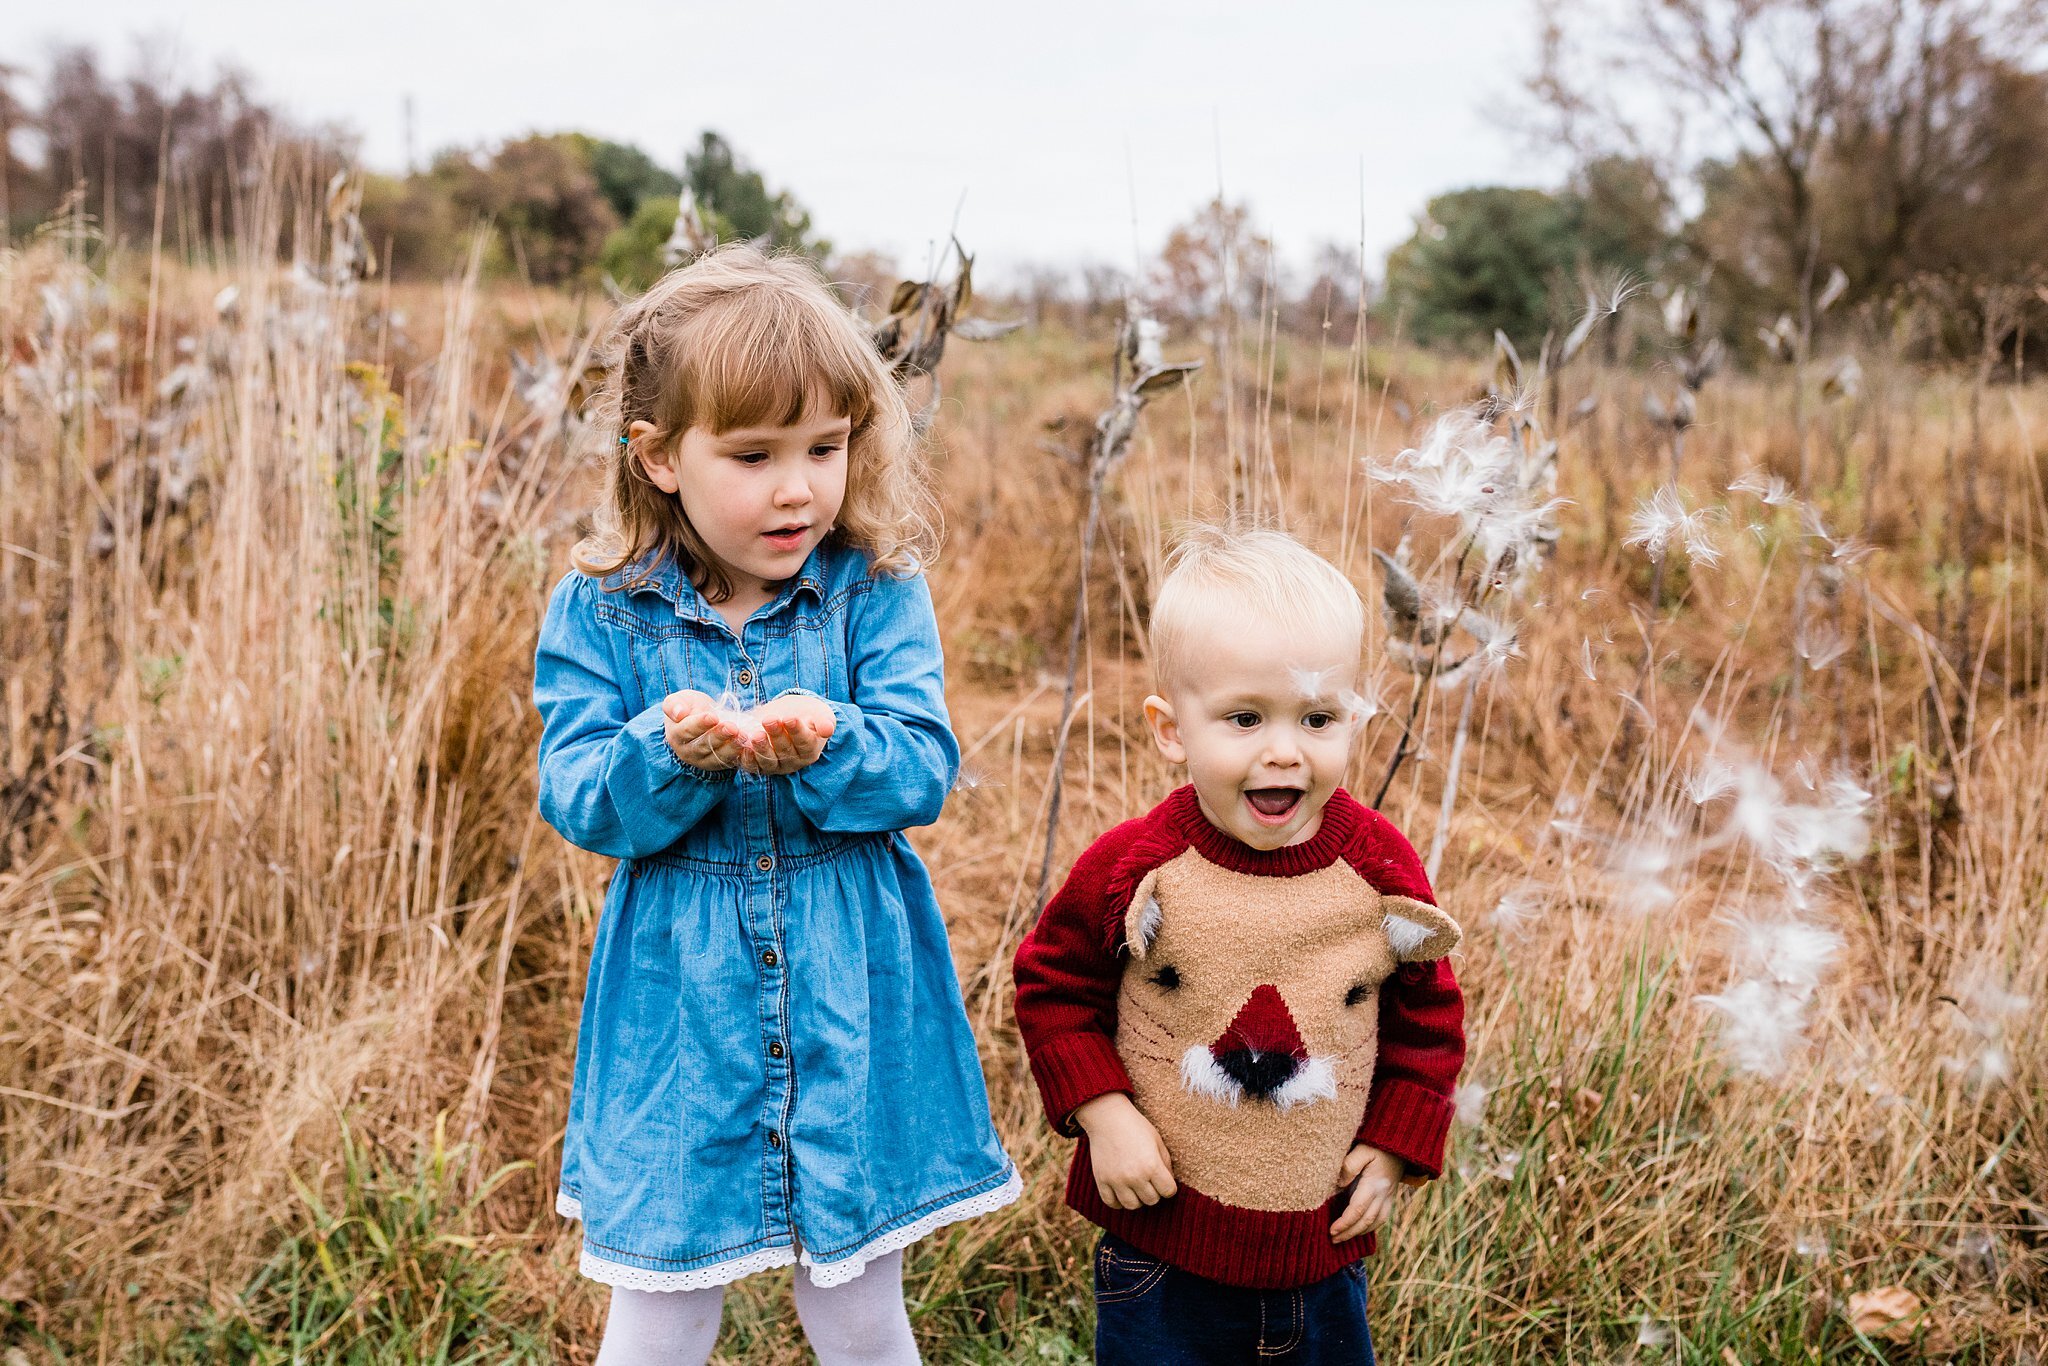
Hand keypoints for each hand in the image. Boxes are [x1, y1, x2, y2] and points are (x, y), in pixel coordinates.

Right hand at [661, 690, 752, 772]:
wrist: (702, 720)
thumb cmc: (689, 707)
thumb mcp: (679, 700)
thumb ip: (673, 705)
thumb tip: (679, 713)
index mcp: (676, 735)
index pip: (686, 730)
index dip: (699, 724)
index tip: (713, 716)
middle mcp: (687, 752)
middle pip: (703, 745)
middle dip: (719, 736)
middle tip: (732, 727)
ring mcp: (703, 760)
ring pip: (717, 756)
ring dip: (731, 747)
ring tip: (743, 735)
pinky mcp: (718, 764)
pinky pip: (729, 762)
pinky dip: (739, 754)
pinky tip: (749, 745)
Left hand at [737, 693, 837, 775]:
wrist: (785, 716)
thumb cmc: (806, 714)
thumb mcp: (819, 714)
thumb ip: (824, 721)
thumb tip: (828, 730)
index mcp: (810, 750)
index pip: (804, 742)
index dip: (797, 731)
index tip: (790, 718)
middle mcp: (793, 761)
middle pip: (785, 750)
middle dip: (776, 735)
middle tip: (769, 719)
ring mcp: (774, 765)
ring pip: (767, 760)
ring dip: (761, 748)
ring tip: (755, 734)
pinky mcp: (757, 764)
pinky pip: (751, 764)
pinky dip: (744, 755)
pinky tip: (740, 743)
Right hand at [1074, 1093, 1176, 1208]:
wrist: (1108, 1118)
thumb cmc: (1136, 1127)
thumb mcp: (1158, 1141)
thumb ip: (1166, 1163)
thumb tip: (1169, 1183)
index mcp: (1152, 1165)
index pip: (1169, 1191)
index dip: (1169, 1186)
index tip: (1164, 1179)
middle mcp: (1135, 1176)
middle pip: (1152, 1200)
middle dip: (1154, 1192)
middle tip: (1149, 1181)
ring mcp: (1117, 1180)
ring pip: (1133, 1206)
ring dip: (1137, 1198)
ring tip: (1136, 1187)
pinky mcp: (1102, 1181)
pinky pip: (1112, 1203)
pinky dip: (1118, 1201)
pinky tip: (1121, 1191)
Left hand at [1330, 1143, 1403, 1242]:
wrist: (1400, 1146)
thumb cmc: (1377, 1147)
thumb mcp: (1361, 1150)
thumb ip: (1349, 1166)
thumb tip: (1338, 1185)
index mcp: (1374, 1184)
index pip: (1358, 1209)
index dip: (1345, 1222)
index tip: (1331, 1230)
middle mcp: (1383, 1195)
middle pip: (1366, 1221)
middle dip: (1349, 1233)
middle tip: (1333, 1240)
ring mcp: (1388, 1198)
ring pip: (1375, 1223)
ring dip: (1358, 1233)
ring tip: (1342, 1238)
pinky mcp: (1389, 1198)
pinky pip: (1381, 1219)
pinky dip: (1369, 1227)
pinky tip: (1357, 1230)